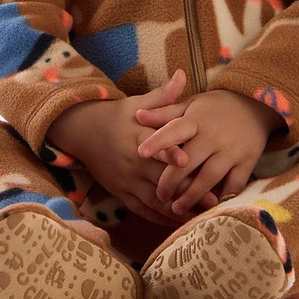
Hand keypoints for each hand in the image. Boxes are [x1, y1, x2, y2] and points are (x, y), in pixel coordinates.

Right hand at [68, 71, 217, 226]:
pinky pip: (144, 211)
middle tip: (213, 197)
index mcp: (137, 136)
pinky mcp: (122, 195)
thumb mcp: (137, 103)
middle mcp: (132, 162)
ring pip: (155, 200)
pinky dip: (162, 219)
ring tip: (204, 216)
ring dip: (178, 209)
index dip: (170, 152)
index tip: (187, 158)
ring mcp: (126, 181)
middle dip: (186, 188)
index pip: (155, 145)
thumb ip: (163, 95)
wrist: (85, 133)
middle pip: (160, 178)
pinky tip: (181, 223)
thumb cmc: (118, 116)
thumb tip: (183, 75)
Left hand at [136, 89, 282, 215]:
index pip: (174, 130)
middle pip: (188, 162)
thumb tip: (138, 115)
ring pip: (209, 178)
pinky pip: (233, 185)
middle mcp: (213, 135)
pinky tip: (207, 208)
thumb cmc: (215, 107)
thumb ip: (165, 113)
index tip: (140, 153)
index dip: (157, 141)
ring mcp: (232, 150)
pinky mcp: (247, 161)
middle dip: (171, 182)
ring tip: (177, 209)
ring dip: (192, 196)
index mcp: (196, 119)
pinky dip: (220, 198)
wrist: (255, 104)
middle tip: (159, 196)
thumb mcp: (191, 104)